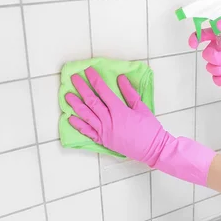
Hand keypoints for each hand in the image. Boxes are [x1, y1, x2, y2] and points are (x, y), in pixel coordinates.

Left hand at [65, 67, 215, 184]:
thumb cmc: (150, 128)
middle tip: (74, 78)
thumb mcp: (142, 108)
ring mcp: (104, 132)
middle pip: (91, 101)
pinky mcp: (103, 141)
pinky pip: (88, 132)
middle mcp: (109, 120)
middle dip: (81, 88)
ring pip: (86, 115)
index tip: (88, 70)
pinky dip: (78, 125)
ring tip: (67, 96)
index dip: (94, 80)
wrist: (152, 149)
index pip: (103, 91)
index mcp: (119, 110)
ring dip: (76, 105)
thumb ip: (130, 93)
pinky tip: (70, 118)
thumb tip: (120, 78)